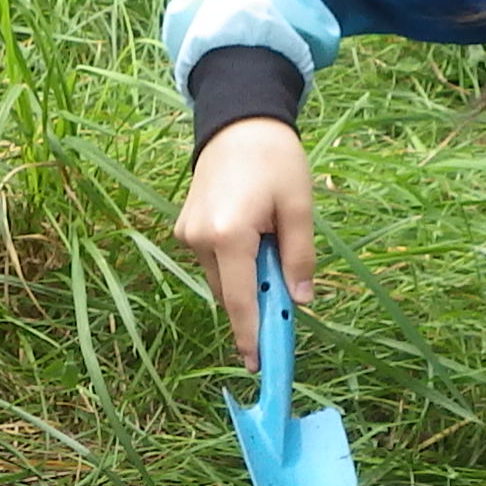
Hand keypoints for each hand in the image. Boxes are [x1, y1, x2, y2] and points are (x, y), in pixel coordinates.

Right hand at [173, 117, 315, 372]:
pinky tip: (252, 235)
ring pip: (222, 279)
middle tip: (287, 290)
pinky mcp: (184, 229)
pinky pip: (214, 261)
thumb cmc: (275, 158)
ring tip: (270, 241)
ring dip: (246, 278)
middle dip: (257, 301)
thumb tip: (300, 300)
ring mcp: (187, 235)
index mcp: (229, 235)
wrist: (238, 120)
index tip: (260, 365)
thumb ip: (299, 256)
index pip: (241, 301)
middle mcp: (200, 240)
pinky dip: (234, 262)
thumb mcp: (299, 206)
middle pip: (231, 293)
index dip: (251, 336)